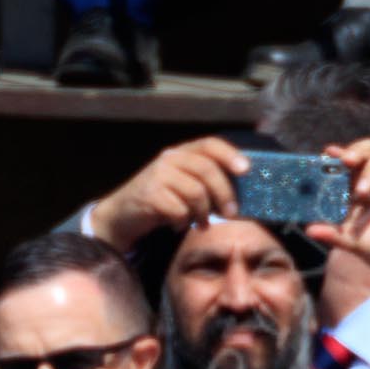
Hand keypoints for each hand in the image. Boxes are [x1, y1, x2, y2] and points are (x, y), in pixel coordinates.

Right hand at [88, 136, 250, 250]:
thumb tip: (242, 194)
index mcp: (181, 153)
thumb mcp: (185, 187)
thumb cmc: (163, 202)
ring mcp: (157, 175)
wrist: (123, 215)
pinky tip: (178, 225)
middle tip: (231, 214)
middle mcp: (169, 159)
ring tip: (200, 223)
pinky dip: (184, 222)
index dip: (229, 154)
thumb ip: (207, 183)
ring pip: (196, 193)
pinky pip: (180, 210)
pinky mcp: (149, 194)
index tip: (246, 170)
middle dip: (224, 194)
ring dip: (203, 213)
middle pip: (207, 170)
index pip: (209, 144)